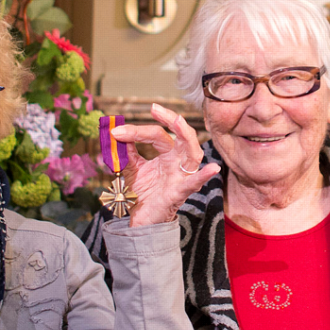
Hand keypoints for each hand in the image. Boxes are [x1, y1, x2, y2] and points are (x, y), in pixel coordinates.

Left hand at [109, 103, 220, 226]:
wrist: (140, 221)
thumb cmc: (141, 194)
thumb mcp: (130, 168)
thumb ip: (126, 151)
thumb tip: (117, 133)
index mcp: (167, 155)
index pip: (157, 135)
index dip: (137, 131)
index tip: (116, 130)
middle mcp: (177, 163)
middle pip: (181, 137)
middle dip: (170, 120)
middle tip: (154, 108)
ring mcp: (180, 177)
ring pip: (193, 154)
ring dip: (186, 137)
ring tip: (178, 122)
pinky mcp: (179, 192)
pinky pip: (194, 183)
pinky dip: (203, 176)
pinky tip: (213, 168)